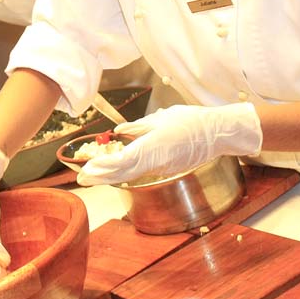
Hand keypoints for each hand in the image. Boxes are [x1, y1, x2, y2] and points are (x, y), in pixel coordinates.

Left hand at [77, 103, 262, 185]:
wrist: (218, 133)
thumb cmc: (191, 121)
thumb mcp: (160, 118)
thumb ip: (137, 127)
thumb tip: (118, 131)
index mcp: (153, 147)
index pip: (123, 161)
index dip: (104, 166)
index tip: (88, 168)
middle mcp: (156, 161)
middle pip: (123, 173)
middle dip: (101, 177)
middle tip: (81, 179)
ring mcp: (162, 168)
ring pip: (131, 174)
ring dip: (110, 176)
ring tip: (91, 176)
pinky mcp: (167, 169)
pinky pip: (142, 172)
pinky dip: (125, 173)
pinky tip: (113, 171)